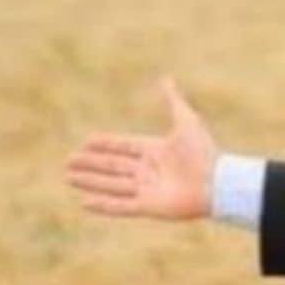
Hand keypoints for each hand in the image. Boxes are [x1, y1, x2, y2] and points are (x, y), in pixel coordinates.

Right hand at [66, 77, 218, 219]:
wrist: (216, 183)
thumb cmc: (203, 153)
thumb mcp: (186, 121)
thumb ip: (173, 100)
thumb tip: (165, 77)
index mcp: (156, 151)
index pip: (124, 147)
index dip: (105, 145)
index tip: (86, 142)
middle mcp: (150, 171)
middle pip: (113, 166)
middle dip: (91, 164)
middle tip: (68, 162)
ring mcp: (148, 190)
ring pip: (112, 185)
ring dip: (90, 181)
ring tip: (69, 178)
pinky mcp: (148, 207)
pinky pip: (120, 206)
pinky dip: (102, 205)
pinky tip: (84, 202)